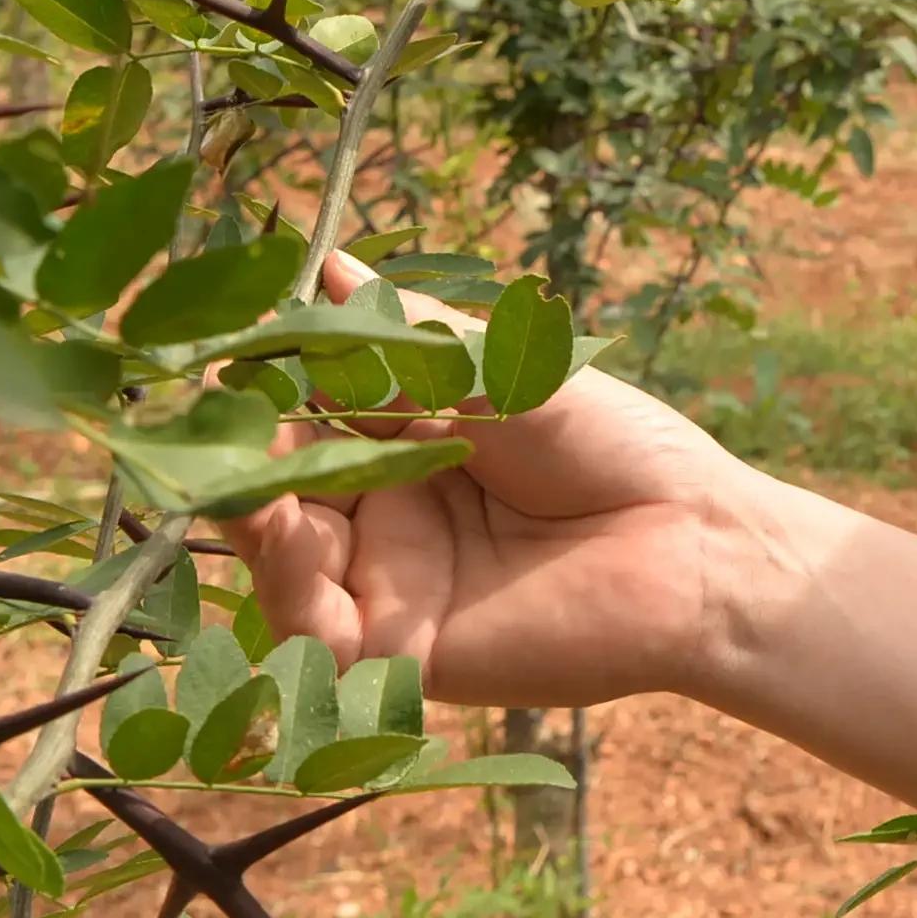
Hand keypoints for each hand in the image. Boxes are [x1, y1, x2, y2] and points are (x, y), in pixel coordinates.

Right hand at [224, 256, 760, 713]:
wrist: (699, 547)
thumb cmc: (619, 447)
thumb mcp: (508, 373)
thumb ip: (410, 336)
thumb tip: (322, 263)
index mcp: (407, 442)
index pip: (307, 408)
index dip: (267, 380)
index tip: (233, 341)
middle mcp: (383, 514)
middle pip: (279, 481)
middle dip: (242, 443)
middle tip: (218, 403)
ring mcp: (386, 585)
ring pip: (279, 555)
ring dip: (250, 506)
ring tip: (246, 461)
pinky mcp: (399, 654)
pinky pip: (314, 628)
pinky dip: (285, 580)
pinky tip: (284, 526)